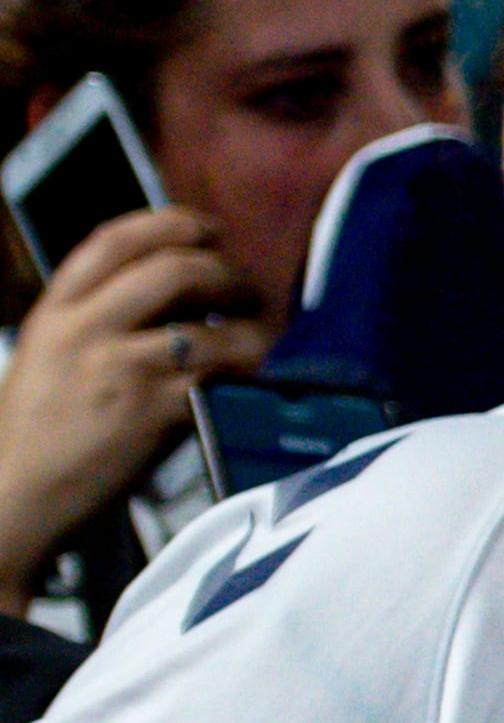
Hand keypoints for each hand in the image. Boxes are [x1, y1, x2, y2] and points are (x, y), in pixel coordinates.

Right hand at [0, 208, 268, 599]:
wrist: (15, 499)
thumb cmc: (38, 433)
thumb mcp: (48, 355)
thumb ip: (99, 317)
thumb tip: (178, 288)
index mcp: (54, 312)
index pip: (114, 241)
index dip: (171, 223)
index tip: (208, 228)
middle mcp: (85, 332)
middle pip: (176, 270)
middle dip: (226, 274)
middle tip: (246, 291)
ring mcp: (122, 370)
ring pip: (211, 325)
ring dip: (252, 326)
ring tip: (260, 335)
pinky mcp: (155, 412)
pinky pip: (222, 376)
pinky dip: (248, 370)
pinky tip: (251, 375)